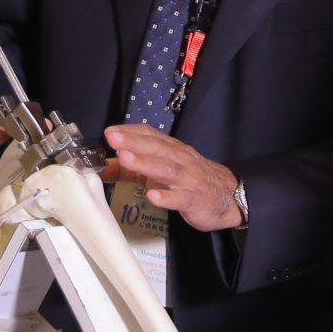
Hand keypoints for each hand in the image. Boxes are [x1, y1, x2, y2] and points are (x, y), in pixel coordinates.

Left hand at [102, 124, 241, 231]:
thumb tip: (103, 166)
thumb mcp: (160, 171)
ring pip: (166, 169)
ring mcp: (188, 180)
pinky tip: (153, 196)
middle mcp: (179, 160)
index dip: (131, 132)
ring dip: (145, 163)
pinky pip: (180, 198)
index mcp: (171, 150)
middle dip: (133, 142)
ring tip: (126, 158)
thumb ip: (131, 169)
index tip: (110, 132)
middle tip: (113, 138)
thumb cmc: (191, 180)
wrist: (229, 196)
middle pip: (156, 148)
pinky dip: (167, 196)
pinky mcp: (194, 200)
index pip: (151, 135)